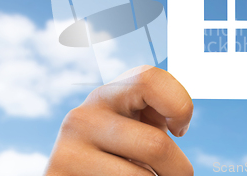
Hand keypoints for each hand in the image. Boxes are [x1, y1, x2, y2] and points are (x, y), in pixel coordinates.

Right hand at [44, 65, 193, 175]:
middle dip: (179, 169)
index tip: (179, 130)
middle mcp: (82, 118)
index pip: (150, 80)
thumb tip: (179, 124)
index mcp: (106, 95)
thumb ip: (158, 112)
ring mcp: (67, 153)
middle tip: (177, 175)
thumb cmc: (124, 153)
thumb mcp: (139, 125)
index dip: (180, 105)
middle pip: (155, 145)